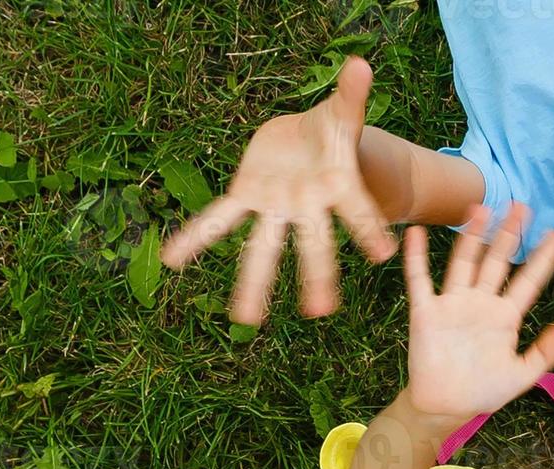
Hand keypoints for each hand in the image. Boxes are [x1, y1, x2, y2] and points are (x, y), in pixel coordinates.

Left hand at [161, 56, 397, 323]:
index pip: (357, 212)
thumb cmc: (333, 131)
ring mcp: (276, 207)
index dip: (368, 230)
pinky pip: (219, 220)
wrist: (309, 138)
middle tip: (319, 310)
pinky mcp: (248, 196)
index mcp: (338, 188)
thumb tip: (360, 65)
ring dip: (254, 283)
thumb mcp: (342, 112)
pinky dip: (195, 238)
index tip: (383, 255)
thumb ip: (351, 95)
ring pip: (264, 248)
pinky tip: (170, 259)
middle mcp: (308, 207)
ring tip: (243, 317)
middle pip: (313, 244)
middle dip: (316, 276)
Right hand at [402, 204, 553, 421]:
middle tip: (522, 205)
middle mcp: (480, 304)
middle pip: (497, 261)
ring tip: (481, 208)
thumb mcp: (522, 376)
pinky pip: (420, 280)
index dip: (543, 260)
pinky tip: (418, 233)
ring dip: (472, 236)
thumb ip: (544, 354)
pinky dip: (417, 257)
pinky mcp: (426, 312)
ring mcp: (453, 304)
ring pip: (464, 262)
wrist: (445, 407)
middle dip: (509, 234)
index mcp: (505, 317)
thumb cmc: (484, 392)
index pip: (528, 282)